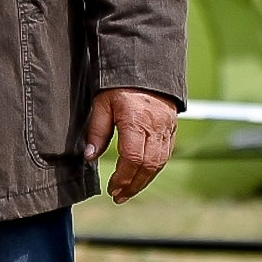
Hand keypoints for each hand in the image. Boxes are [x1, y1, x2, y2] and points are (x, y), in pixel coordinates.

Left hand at [84, 87, 178, 201]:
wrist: (146, 64)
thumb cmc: (119, 84)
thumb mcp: (101, 104)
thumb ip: (96, 132)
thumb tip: (89, 158)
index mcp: (136, 121)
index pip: (132, 158)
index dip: (123, 178)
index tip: (112, 189)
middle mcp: (155, 127)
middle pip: (148, 166)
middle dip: (133, 185)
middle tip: (119, 196)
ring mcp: (167, 127)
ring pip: (160, 162)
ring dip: (144, 181)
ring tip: (129, 191)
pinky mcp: (172, 127)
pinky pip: (166, 153)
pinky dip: (155, 168)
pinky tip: (143, 175)